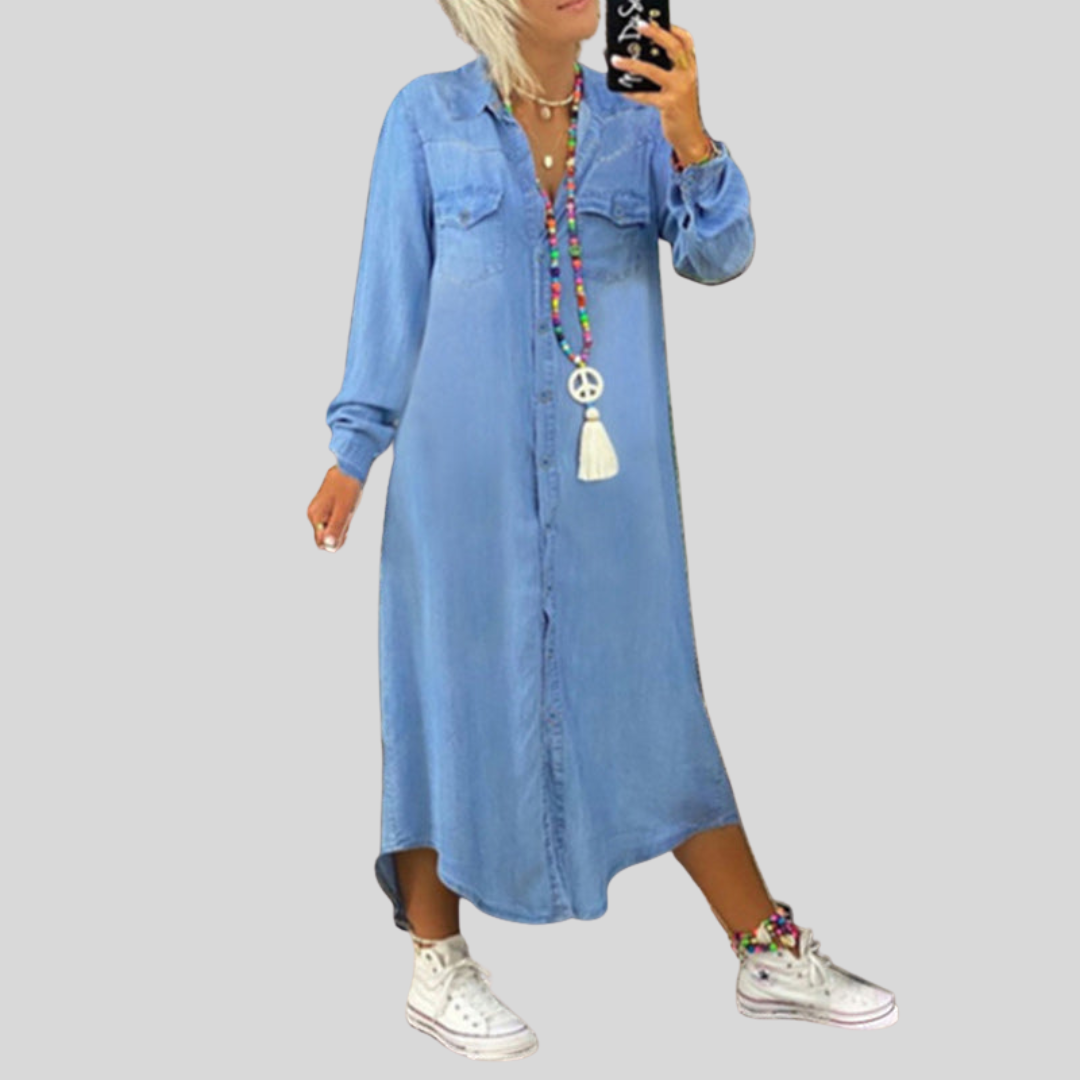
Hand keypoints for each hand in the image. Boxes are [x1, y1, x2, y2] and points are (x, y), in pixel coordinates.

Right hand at [308, 465, 361, 551]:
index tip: (346, 529)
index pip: (321, 543)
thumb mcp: (345, 511)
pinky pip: (332, 520)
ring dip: (342, 524)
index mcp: (315, 517)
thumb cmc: (348, 487)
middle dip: (339, 532)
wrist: (350, 466)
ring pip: (330, 528)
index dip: (336, 542)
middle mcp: (313, 514)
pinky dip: (342, 518)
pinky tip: (347, 507)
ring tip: (348, 509)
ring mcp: (318, 509)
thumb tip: (329, 547)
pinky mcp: (325, 505)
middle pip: (325, 536)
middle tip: (348, 517)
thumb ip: (336, 529)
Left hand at [612, 20, 713, 166]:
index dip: (673, 29)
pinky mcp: (668, 105)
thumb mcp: (680, 87)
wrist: (690, 136)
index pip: (686, 41)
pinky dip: (631, 92)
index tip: (656, 23)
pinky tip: (621, 90)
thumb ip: (669, 72)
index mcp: (691, 69)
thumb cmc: (682, 111)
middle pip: (673, 47)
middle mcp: (687, 76)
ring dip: (631, 64)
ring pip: (652, 70)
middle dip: (655, 34)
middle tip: (639, 28)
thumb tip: (642, 60)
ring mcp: (679, 90)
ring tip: (616, 60)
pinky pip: (645, 95)